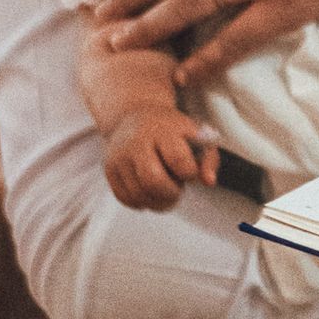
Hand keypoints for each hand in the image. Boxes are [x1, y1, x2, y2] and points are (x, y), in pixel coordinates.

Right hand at [103, 111, 220, 211]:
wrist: (134, 116)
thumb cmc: (171, 131)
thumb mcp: (195, 136)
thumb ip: (209, 159)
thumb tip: (208, 182)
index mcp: (163, 130)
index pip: (178, 160)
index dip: (189, 173)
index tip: (189, 171)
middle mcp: (137, 142)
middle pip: (153, 181)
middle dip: (171, 193)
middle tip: (176, 188)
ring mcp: (120, 156)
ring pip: (139, 195)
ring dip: (158, 201)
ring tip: (165, 188)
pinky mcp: (109, 170)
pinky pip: (127, 199)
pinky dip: (142, 202)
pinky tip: (150, 191)